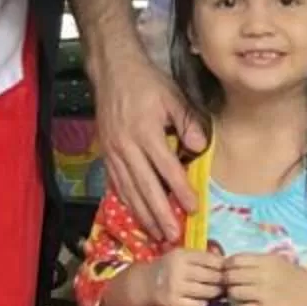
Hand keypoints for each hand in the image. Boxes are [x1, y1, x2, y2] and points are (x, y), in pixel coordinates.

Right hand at [91, 44, 203, 237]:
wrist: (112, 71)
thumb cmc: (145, 83)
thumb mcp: (172, 96)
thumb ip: (187, 123)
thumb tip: (200, 148)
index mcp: (145, 132)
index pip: (166, 169)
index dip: (180, 191)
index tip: (193, 208)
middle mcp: (126, 146)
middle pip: (145, 187)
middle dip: (159, 214)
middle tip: (172, 235)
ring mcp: (113, 152)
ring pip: (128, 189)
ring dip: (142, 213)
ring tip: (155, 233)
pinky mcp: (106, 153)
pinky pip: (116, 183)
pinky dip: (127, 201)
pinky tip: (136, 213)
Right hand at [141, 246, 228, 305]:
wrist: (146, 283)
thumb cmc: (169, 267)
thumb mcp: (181, 255)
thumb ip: (201, 256)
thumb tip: (226, 262)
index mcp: (181, 256)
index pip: (210, 260)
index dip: (222, 266)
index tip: (227, 270)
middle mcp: (178, 270)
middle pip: (211, 277)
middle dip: (221, 281)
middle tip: (226, 283)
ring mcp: (175, 287)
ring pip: (207, 292)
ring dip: (215, 293)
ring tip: (216, 292)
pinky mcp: (173, 302)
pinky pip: (198, 305)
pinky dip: (204, 303)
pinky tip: (203, 300)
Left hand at [221, 251, 306, 305]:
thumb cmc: (294, 275)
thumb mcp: (275, 260)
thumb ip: (254, 260)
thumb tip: (229, 263)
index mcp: (265, 260)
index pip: (233, 260)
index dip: (227, 266)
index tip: (229, 270)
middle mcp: (262, 275)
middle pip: (230, 277)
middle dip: (227, 280)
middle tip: (232, 284)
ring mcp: (264, 294)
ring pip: (233, 293)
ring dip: (233, 294)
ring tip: (241, 295)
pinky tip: (249, 305)